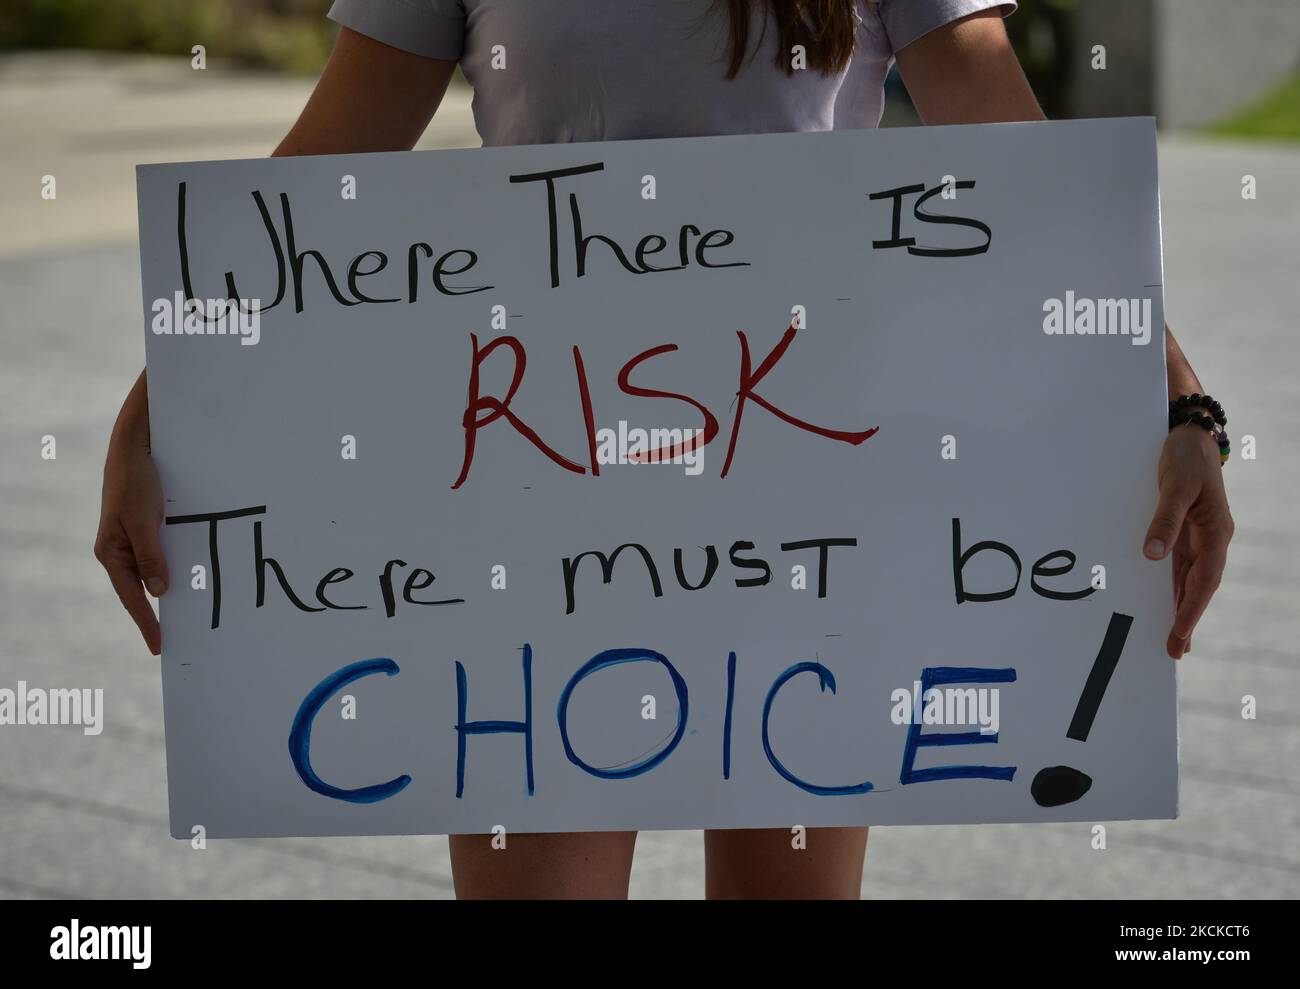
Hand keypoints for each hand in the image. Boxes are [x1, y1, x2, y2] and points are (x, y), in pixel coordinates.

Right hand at [94, 373, 167, 654]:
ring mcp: (135, 539)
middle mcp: (121, 550)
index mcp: (111, 553)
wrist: (137, 444)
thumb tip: (158, 591)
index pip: (132, 598)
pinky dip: (178, 567)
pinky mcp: (150, 527)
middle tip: (179, 639)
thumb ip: (151, 556)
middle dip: (159, 614)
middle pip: (142, 590)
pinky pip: (164, 554)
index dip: (146, 623)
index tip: (160, 646)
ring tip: (191, 615)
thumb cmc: (136, 480)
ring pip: (155, 573)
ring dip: (172, 590)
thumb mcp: (144, 520)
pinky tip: (194, 577)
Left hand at [1143, 424, 1233, 658]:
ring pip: (1190, 579)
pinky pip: (1179, 565)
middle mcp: (1211, 538)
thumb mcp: (1175, 486)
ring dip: (1180, 607)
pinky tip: (1164, 602)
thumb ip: (1164, 520)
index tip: (1179, 634)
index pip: (1205, 580)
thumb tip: (1153, 555)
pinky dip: (1173, 586)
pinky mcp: (1185, 529)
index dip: (1192, 609)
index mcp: (1216, 532)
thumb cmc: (1184, 457)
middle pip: (1200, 586)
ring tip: (1172, 639)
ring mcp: (1199, 535)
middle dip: (1187, 618)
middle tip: (1175, 651)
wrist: (1188, 433)